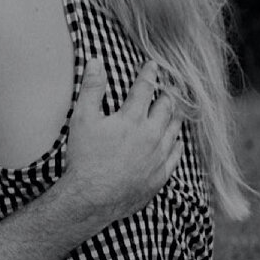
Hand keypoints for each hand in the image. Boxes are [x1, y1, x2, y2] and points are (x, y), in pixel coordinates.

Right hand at [61, 58, 183, 222]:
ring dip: (176, 115)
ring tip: (177, 107)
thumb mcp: (82, 119)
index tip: (152, 65)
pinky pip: (176, 155)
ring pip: (174, 129)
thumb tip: (96, 61)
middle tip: (169, 86)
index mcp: (132, 119)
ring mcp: (158, 156)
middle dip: (168, 93)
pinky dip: (177, 143)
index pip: (145, 89)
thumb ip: (91, 88)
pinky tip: (177, 140)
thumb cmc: (84, 158)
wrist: (91, 198)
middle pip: (166, 107)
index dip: (148, 74)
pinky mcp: (160, 175)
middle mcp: (151, 135)